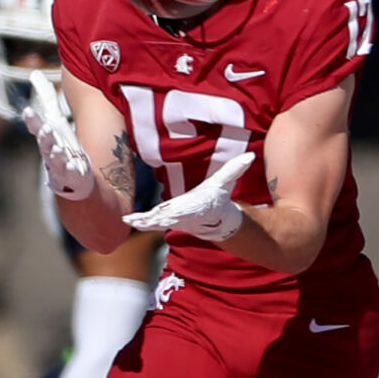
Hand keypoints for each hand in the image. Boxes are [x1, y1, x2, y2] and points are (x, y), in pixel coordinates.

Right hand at [22, 70, 93, 199]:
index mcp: (46, 135)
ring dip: (55, 153)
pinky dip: (69, 168)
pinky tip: (73, 164)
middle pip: (44, 142)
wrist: (71, 175)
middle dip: (45, 136)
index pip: (36, 126)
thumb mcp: (55, 119)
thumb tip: (34, 73)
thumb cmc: (61, 143)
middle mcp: (49, 150)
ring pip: (54, 158)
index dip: (32, 119)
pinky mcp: (70, 176)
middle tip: (46, 128)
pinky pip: (69, 172)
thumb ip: (46, 98)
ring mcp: (58, 164)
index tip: (29, 110)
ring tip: (59, 147)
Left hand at [124, 151, 253, 240]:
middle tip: (143, 221)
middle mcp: (181, 215)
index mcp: (194, 207)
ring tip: (130, 220)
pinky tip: (127, 219)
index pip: (185, 209)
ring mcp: (171, 218)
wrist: (212, 215)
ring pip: (155, 221)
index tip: (167, 214)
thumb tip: (251, 156)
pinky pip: (150, 220)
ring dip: (143, 221)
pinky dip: (140, 220)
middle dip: (155, 219)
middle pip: (167, 218)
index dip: (176, 212)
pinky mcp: (164, 217)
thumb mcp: (225, 182)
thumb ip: (235, 169)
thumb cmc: (217, 197)